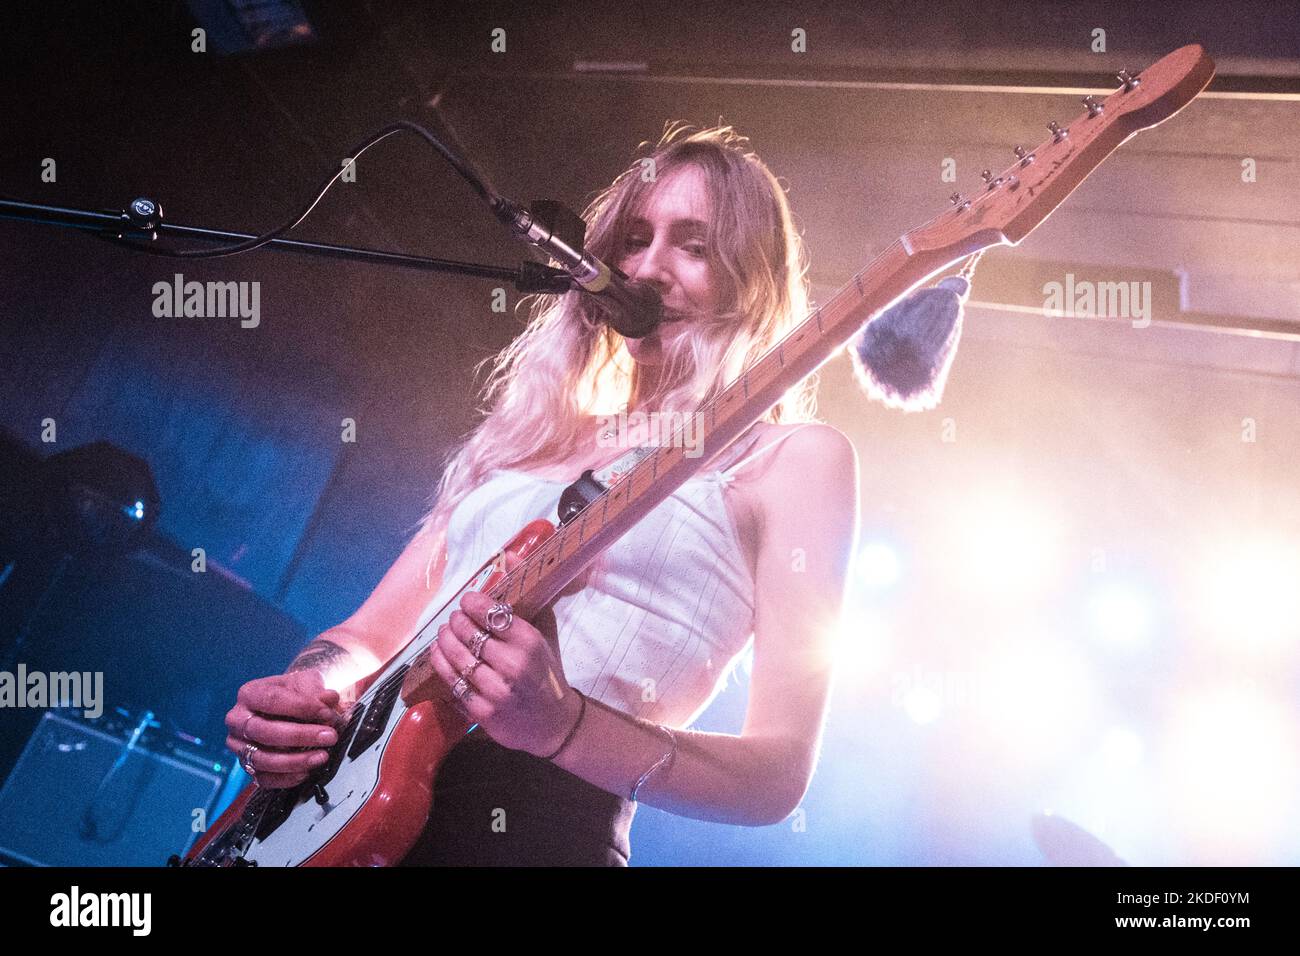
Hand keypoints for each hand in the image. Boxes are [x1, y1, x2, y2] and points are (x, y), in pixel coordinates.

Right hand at [224, 670, 342, 788]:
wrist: (286, 708)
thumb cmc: (293, 694)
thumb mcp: (306, 683)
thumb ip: (317, 690)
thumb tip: (329, 699)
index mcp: (250, 693)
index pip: (272, 700)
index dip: (302, 707)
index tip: (326, 713)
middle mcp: (238, 720)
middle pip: (264, 731)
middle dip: (300, 736)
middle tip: (329, 736)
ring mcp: (240, 745)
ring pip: (262, 759)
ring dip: (295, 760)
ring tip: (321, 756)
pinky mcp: (247, 766)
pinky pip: (263, 778)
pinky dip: (286, 778)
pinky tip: (306, 771)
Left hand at [429, 583, 580, 757]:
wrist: (553, 724)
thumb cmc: (547, 671)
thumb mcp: (544, 631)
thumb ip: (527, 596)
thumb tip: (510, 554)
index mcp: (530, 642)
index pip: (492, 615)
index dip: (473, 604)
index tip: (467, 601)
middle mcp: (513, 665)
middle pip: (470, 634)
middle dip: (456, 621)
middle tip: (454, 618)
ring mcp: (496, 690)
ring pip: (457, 658)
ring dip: (444, 641)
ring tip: (443, 632)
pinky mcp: (482, 711)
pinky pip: (453, 683)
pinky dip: (441, 665)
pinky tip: (439, 654)